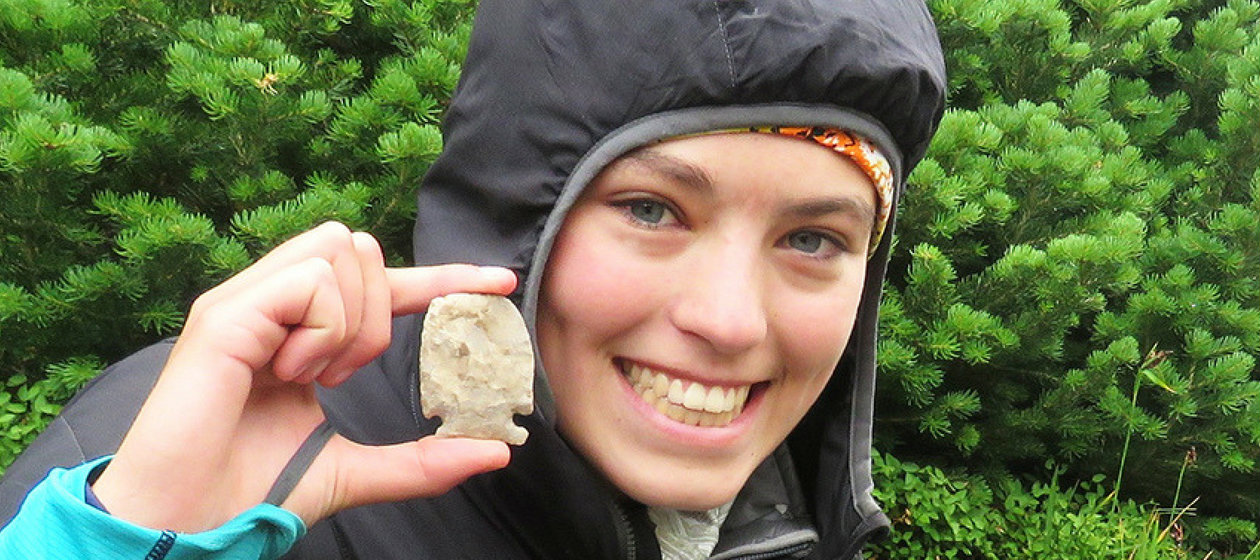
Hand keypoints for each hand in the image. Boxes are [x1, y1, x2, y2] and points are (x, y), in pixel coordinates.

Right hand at [91, 222, 514, 531]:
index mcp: (299, 330)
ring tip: (308, 375)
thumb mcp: (354, 470)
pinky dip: (318, 330)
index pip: (383, 284)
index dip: (443, 277)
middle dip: (379, 310)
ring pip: (339, 250)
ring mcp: (245, 301)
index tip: (500, 283)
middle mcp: (270, 301)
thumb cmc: (252, 491)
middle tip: (340, 374)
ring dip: (348, 321)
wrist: (186, 522)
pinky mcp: (223, 313)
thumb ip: (421, 460)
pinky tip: (286, 373)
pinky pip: (308, 282)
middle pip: (361, 246)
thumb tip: (496, 452)